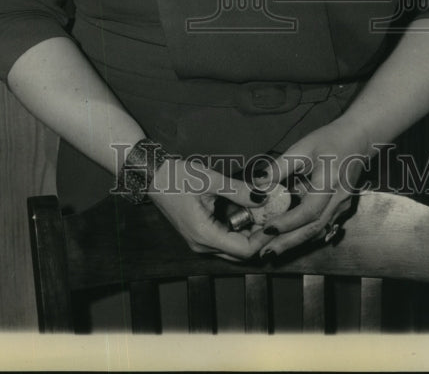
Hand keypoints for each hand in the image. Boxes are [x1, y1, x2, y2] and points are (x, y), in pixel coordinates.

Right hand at [147, 157, 273, 261]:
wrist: (152, 175)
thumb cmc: (177, 177)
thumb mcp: (210, 180)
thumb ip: (239, 191)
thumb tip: (264, 196)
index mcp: (204, 236)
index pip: (244, 250)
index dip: (264, 238)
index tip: (276, 221)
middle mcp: (202, 245)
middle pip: (240, 252)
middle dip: (259, 235)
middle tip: (272, 214)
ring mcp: (199, 241)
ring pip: (233, 246)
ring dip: (249, 231)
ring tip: (261, 209)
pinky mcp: (198, 233)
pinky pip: (224, 238)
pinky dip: (237, 227)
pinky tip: (245, 209)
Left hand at [254, 119, 367, 257]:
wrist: (358, 139)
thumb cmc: (329, 140)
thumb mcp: (302, 148)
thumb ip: (279, 167)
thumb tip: (257, 183)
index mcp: (330, 182)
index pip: (310, 210)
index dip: (289, 222)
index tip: (268, 229)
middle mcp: (339, 199)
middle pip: (314, 228)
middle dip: (288, 242)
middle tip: (265, 253)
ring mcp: (342, 207)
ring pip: (318, 231)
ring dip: (295, 243)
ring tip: (272, 250)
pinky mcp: (341, 209)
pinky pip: (323, 227)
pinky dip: (305, 235)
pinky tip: (289, 240)